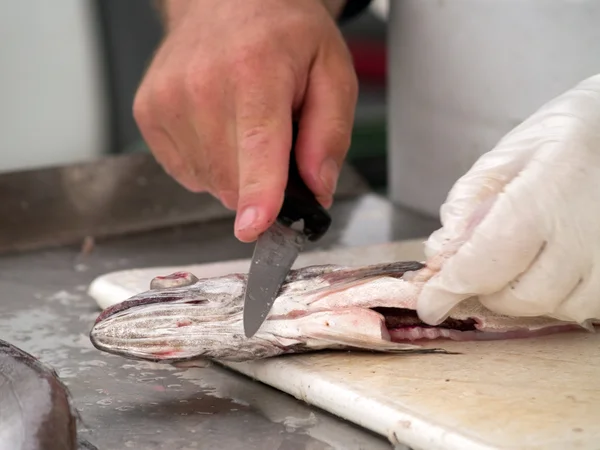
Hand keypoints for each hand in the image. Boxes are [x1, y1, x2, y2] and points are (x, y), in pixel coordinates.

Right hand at [133, 0, 357, 241]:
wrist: (224, 1)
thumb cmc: (281, 34)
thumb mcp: (331, 71)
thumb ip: (330, 133)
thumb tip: (317, 188)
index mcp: (255, 69)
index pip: (258, 144)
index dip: (259, 193)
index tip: (253, 227)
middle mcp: (202, 84)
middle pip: (233, 178)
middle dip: (262, 183)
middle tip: (275, 142)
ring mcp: (167, 100)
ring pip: (209, 181)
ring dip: (235, 173)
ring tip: (244, 125)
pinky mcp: (148, 113)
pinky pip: (187, 172)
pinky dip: (210, 165)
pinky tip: (219, 129)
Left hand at [416, 74, 599, 325]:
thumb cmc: (562, 138)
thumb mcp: (504, 157)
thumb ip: (468, 204)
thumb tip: (441, 254)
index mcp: (551, 190)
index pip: (490, 258)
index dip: (452, 287)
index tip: (429, 304)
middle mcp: (591, 229)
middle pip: (524, 295)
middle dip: (489, 289)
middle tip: (480, 266)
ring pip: (558, 309)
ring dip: (526, 295)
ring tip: (524, 258)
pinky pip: (589, 307)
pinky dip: (561, 297)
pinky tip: (554, 267)